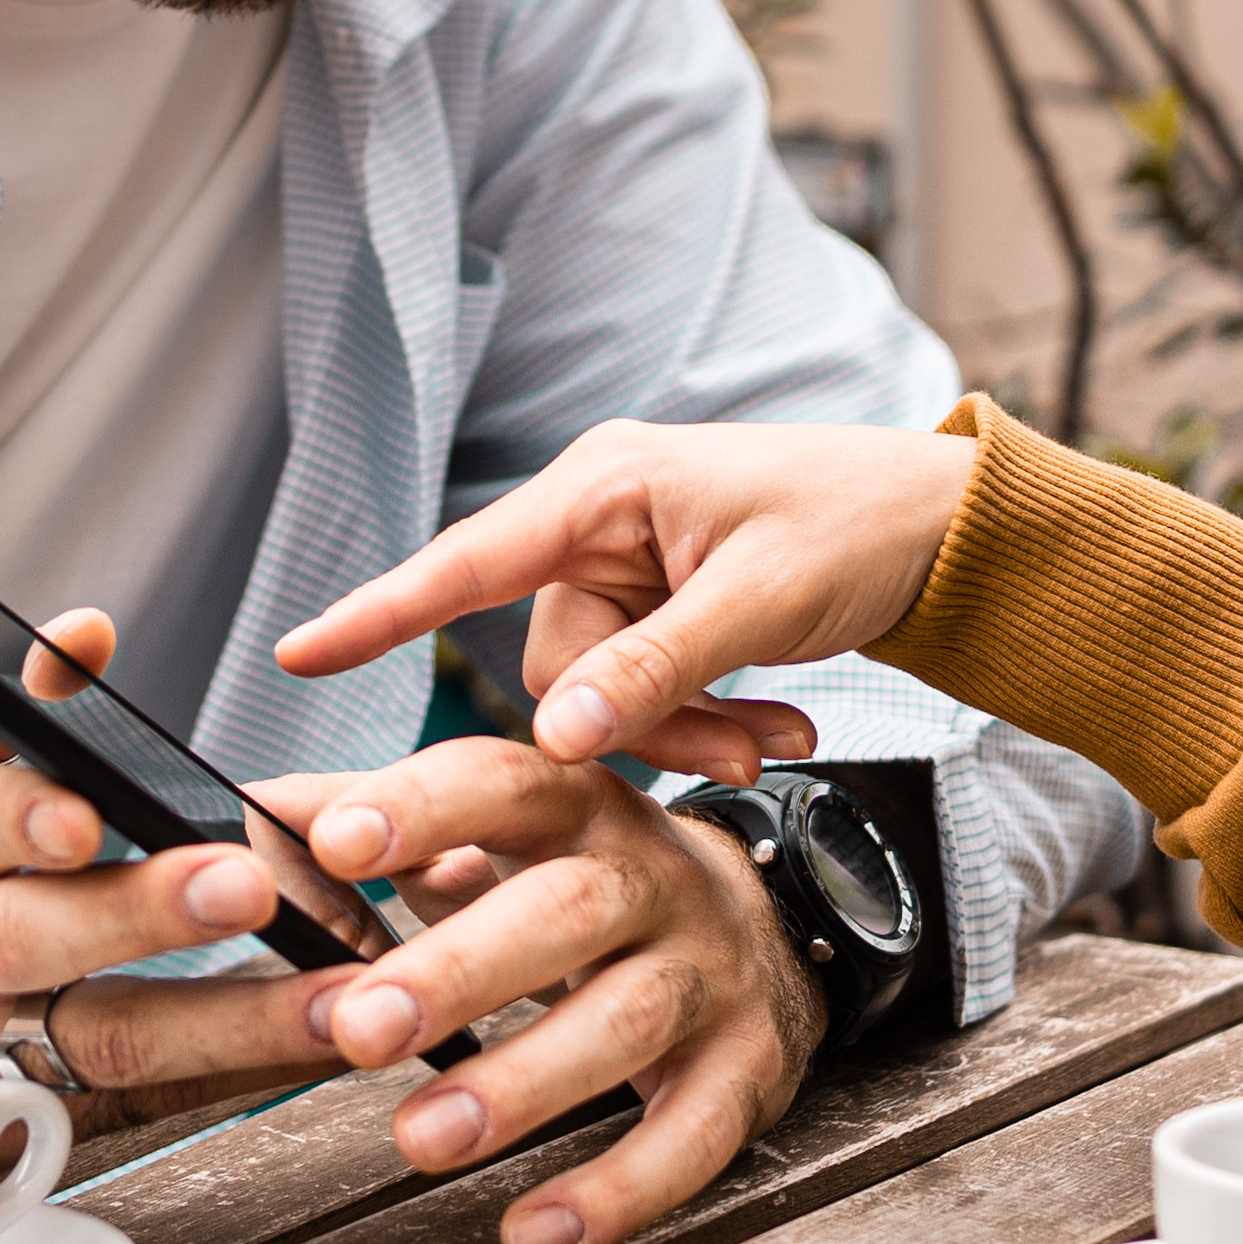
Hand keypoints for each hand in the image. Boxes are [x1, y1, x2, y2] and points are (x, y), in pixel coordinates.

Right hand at [0, 610, 343, 1202]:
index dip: (13, 813)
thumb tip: (86, 634)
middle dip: (133, 913)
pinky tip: (320, 1050)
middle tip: (243, 885)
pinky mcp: (13, 1124)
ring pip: (93, 1037)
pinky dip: (232, 1077)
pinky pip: (136, 1109)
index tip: (88, 815)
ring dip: (225, 1018)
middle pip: (21, 938)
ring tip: (331, 1003)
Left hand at [251, 736, 829, 1243]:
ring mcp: (711, 972)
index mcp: (579, 807)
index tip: (336, 841)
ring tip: (423, 1138)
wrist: (767, 927)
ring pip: (628, 1021)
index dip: (424, 807)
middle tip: (360, 1029)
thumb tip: (262, 810)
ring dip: (524, 1083)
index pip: (504, 783)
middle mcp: (654, 877)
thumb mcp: (504, 836)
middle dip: (461, 968)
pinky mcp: (747, 1069)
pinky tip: (533, 1231)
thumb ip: (386, 825)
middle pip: (566, 910)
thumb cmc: (589, 887)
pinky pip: (692, 1136)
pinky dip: (616, 1191)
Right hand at [275, 420, 974, 770]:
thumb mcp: (764, 600)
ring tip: (786, 739)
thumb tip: (559, 738)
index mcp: (607, 489)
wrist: (943, 526)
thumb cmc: (858, 524)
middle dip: (646, 724)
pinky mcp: (664, 609)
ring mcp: (631, 569)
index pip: (470, 560)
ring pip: (605, 698)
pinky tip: (787, 724)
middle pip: (555, 666)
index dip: (381, 611)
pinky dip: (711, 721)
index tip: (299, 650)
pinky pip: (648, 693)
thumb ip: (661, 669)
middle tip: (749, 754)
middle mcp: (600, 524)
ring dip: (692, 734)